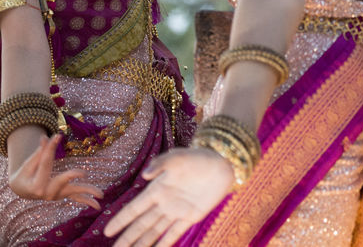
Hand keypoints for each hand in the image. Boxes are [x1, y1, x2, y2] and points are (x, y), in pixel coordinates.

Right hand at [8, 133, 102, 207]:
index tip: (57, 137)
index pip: (46, 164)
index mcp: (36, 184)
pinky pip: (77, 198)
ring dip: (88, 192)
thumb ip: (40, 152)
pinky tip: (98, 206)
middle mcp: (47, 192)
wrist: (23, 190)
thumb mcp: (29, 163)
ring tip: (101, 194)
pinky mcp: (64, 194)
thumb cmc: (25, 174)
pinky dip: (87, 201)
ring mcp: (57, 195)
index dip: (50, 149)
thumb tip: (47, 136)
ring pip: (74, 192)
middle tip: (82, 173)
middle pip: (61, 182)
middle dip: (71, 176)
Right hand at [104, 147, 234, 246]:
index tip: (106, 232)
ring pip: (154, 231)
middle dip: (127, 238)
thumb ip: (161, 164)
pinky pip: (174, 233)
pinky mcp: (191, 216)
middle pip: (141, 225)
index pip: (134, 209)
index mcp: (157, 189)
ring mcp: (177, 211)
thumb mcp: (178, 156)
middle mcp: (164, 203)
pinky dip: (164, 243)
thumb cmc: (198, 157)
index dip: (120, 220)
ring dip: (142, 243)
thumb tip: (145, 175)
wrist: (223, 162)